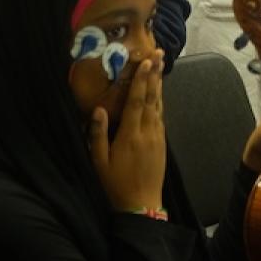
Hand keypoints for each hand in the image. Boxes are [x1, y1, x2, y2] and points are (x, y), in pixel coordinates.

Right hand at [89, 53, 166, 212]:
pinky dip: (159, 102)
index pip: (138, 101)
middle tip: (160, 54)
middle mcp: (148, 132)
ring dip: (159, 86)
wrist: (142, 206)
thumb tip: (98, 109)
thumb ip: (98, 134)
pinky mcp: (162, 144)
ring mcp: (158, 138)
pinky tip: (158, 95)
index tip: (147, 62)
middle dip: (156, 75)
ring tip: (161, 67)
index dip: (143, 80)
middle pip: (153, 98)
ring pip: (159, 106)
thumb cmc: (115, 185)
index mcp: (131, 135)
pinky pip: (161, 117)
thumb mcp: (100, 162)